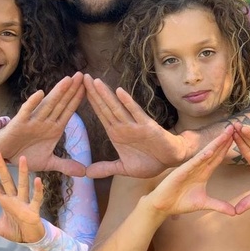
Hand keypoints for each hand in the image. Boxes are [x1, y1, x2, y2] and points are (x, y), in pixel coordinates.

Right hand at [0, 72, 85, 175]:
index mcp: (54, 128)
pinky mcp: (19, 124)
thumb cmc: (25, 154)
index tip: (90, 87)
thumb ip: (65, 165)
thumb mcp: (48, 162)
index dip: (78, 99)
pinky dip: (32, 103)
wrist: (3, 156)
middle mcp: (45, 121)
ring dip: (57, 92)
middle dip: (72, 90)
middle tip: (83, 75)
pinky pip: (26, 112)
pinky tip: (40, 94)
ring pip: (47, 105)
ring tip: (68, 80)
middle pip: (61, 103)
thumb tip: (83, 172)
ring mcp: (33, 121)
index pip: (69, 111)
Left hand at [0, 153, 44, 242]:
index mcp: (5, 201)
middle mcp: (14, 198)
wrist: (30, 238)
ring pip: (23, 185)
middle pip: (7, 180)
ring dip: (23, 172)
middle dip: (1, 167)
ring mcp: (24, 203)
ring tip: (23, 159)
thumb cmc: (16, 229)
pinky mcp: (33, 210)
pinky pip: (36, 199)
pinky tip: (38, 180)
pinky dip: (37, 190)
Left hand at [84, 75, 198, 177]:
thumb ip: (106, 168)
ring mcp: (135, 124)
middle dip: (94, 93)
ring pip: (117, 107)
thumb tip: (87, 173)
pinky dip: (128, 103)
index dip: (90, 103)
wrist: (172, 161)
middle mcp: (123, 126)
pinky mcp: (147, 126)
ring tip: (96, 82)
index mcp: (116, 133)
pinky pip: (136, 113)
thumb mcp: (123, 169)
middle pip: (105, 107)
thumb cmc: (150, 162)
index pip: (100, 115)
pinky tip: (119, 92)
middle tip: (83, 77)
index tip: (77, 90)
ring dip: (106, 95)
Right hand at [146, 128, 236, 216]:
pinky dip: (201, 157)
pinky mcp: (181, 172)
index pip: (218, 158)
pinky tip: (210, 150)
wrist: (163, 206)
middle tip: (234, 127)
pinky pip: (193, 163)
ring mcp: (189, 168)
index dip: (227, 148)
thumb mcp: (204, 203)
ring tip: (225, 134)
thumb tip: (234, 212)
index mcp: (203, 173)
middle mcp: (198, 167)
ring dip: (215, 144)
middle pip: (214, 151)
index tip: (237, 137)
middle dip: (224, 140)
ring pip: (205, 153)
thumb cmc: (181, 202)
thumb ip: (219, 205)